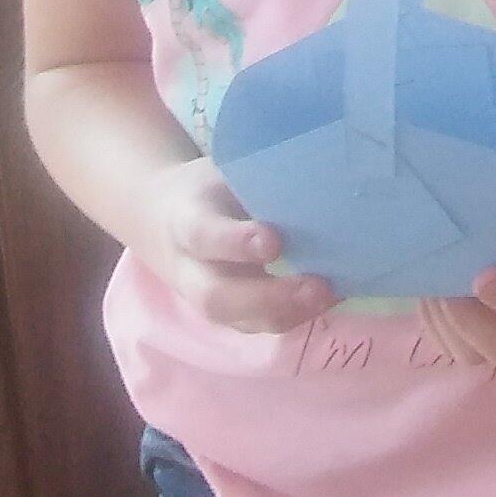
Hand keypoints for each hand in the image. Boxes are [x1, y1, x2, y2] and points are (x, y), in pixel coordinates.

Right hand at [139, 157, 336, 337]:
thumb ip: (257, 178)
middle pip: (217, 297)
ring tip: (330, 295)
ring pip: (241, 321)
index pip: (203, 236)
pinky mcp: (231, 315)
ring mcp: (208, 299)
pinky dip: (298, 315)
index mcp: (185, 222)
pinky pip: (261, 324)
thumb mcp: (221, 172)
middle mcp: (191, 270)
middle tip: (316, 285)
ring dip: (289, 312)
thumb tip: (320, 173)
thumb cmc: (208, 190)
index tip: (273, 241)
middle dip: (268, 296)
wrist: (164, 222)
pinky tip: (331, 296)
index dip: (235, 242)